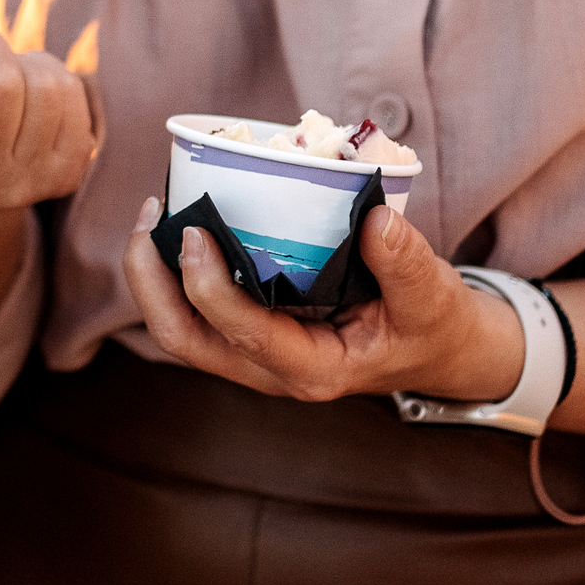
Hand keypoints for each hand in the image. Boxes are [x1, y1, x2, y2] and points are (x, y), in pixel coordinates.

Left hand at [118, 197, 522, 406]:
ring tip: (152, 214)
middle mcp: (270, 370)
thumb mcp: (434, 299)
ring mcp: (253, 356)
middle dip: (152, 283)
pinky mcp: (248, 332)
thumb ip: (408, 265)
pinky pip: (194, 309)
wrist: (432, 349)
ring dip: (153, 276)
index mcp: (314, 369)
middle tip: (150, 217)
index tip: (195, 232)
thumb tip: (376, 220)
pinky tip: (177, 223)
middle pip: (185, 340)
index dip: (209, 288)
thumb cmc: (429, 325)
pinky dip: (175, 270)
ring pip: (180, 329)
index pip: (246, 337)